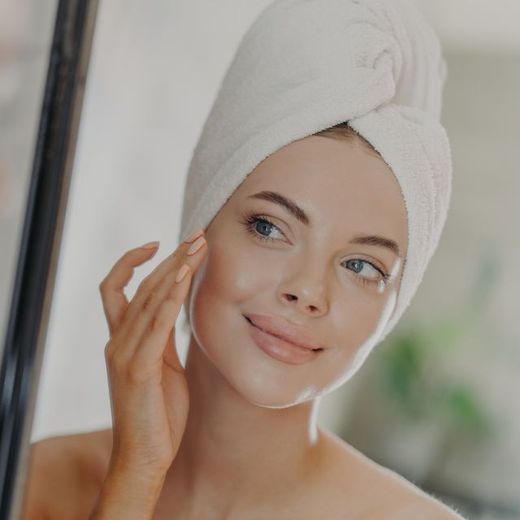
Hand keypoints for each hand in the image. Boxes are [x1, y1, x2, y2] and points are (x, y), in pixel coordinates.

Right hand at [98, 230, 206, 475]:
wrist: (145, 456)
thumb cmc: (158, 412)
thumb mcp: (162, 366)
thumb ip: (162, 338)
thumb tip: (176, 311)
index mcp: (123, 340)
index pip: (118, 288)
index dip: (133, 261)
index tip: (160, 244)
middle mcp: (118, 341)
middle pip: (141, 285)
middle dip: (171, 257)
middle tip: (197, 236)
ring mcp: (124, 354)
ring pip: (148, 297)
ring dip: (175, 268)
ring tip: (198, 246)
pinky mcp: (138, 369)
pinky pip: (155, 324)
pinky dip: (170, 297)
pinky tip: (186, 277)